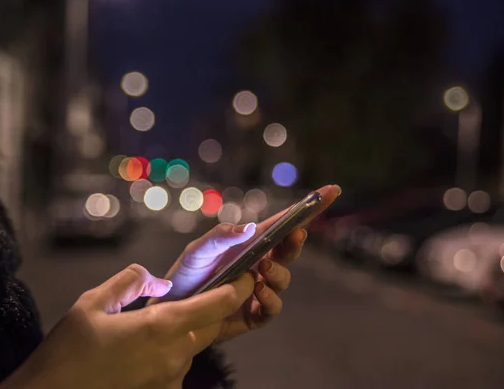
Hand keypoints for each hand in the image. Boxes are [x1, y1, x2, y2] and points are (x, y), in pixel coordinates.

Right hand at [0, 264, 254, 388]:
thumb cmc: (68, 351)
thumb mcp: (92, 303)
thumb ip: (130, 282)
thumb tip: (157, 281)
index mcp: (161, 328)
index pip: (218, 305)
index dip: (239, 287)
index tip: (248, 273)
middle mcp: (174, 356)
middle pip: (212, 325)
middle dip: (216, 307)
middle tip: (207, 290)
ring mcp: (171, 378)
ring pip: (194, 345)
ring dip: (188, 330)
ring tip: (157, 322)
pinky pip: (177, 364)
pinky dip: (171, 350)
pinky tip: (142, 349)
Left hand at [151, 184, 340, 341]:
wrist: (172, 313)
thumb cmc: (184, 276)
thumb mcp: (197, 251)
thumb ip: (220, 237)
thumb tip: (249, 227)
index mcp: (248, 244)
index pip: (282, 223)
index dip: (307, 208)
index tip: (331, 190)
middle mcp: (258, 264)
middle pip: (288, 250)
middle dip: (295, 242)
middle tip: (294, 235)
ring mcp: (259, 289)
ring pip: (283, 280)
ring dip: (278, 275)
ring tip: (261, 273)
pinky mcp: (253, 313)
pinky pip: (272, 309)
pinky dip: (270, 302)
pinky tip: (257, 295)